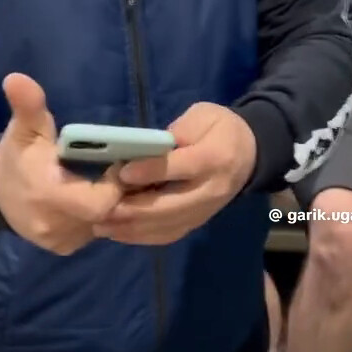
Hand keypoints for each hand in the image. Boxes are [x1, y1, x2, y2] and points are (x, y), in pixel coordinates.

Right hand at [0, 73, 122, 254]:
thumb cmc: (16, 156)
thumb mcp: (22, 128)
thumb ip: (27, 105)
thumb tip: (17, 78)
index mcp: (48, 195)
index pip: (100, 202)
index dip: (116, 184)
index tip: (118, 161)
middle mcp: (56, 225)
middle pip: (107, 215)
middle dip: (119, 192)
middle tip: (120, 169)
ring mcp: (61, 241)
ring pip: (105, 226)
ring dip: (113, 204)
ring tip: (113, 181)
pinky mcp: (65, 247)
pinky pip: (95, 232)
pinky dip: (102, 215)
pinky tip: (100, 195)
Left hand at [93, 103, 256, 245]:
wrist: (250, 153)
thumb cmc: (220, 127)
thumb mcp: (202, 115)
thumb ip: (179, 130)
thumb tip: (147, 147)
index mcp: (213, 158)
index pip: (179, 168)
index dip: (150, 171)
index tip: (122, 173)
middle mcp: (211, 190)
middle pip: (169, 206)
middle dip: (133, 209)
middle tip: (101, 208)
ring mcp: (205, 211)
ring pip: (167, 226)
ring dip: (132, 228)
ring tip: (102, 225)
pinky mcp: (198, 222)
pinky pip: (169, 235)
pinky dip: (142, 236)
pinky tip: (119, 233)